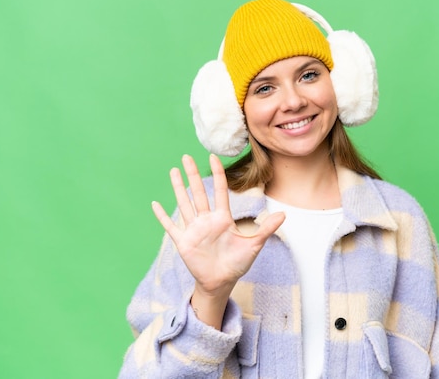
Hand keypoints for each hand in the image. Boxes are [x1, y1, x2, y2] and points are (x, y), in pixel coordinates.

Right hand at [151, 154, 284, 327]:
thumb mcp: (254, 245)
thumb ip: (267, 229)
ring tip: (173, 171)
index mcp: (222, 218)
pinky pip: (171, 226)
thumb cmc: (237, 263)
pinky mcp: (183, 242)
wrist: (222, 282)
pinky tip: (154, 204)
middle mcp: (206, 220)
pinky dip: (162, 216)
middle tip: (186, 156)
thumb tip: (284, 214)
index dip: (217, 174)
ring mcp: (194, 229)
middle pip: (198, 192)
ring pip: (184, 203)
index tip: (213, 157)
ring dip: (178, 188)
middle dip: (192, 174)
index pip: (219, 191)